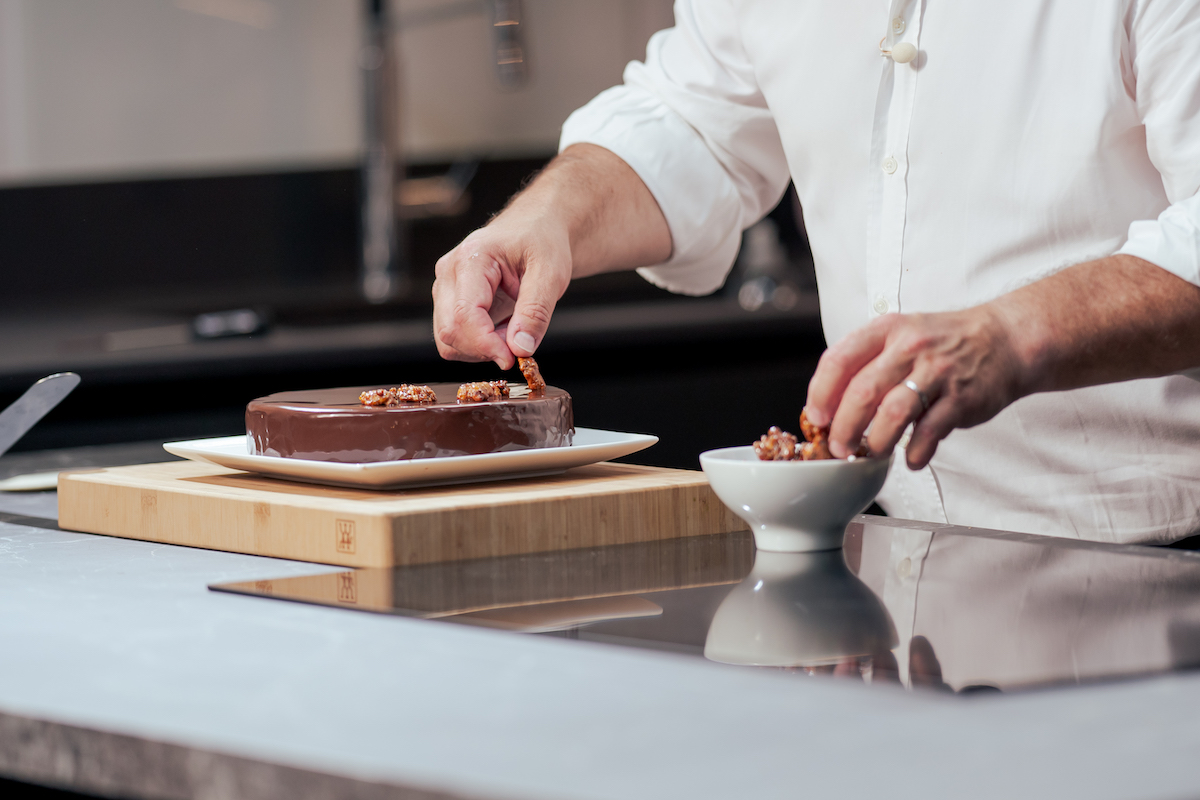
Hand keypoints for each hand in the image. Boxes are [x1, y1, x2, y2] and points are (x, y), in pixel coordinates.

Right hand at [431, 144, 671, 370]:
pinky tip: (503, 329)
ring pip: (447, 339)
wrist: (536, 228)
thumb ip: (536, 311)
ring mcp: (445, 287)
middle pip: (449, 331)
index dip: (486, 345)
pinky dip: (479, 345)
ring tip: (514, 329)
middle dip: (484, 349)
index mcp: (472, 259)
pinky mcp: (449, 301)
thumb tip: (520, 349)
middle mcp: (449, 273)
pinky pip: (455, 337)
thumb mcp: (551, 273)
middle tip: (519, 345)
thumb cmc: (543, 242)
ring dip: (482, 348)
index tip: (513, 358)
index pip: (464, 315)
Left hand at [804, 307, 1023, 468]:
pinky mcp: (961, 398)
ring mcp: (937, 372)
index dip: (820, 394)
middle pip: (862, 392)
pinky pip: (929, 432)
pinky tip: (911, 459)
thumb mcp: (900, 336)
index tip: (816, 418)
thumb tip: (829, 407)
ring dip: (875, 442)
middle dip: (843, 428)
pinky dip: (915, 452)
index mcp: (886, 330)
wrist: (1004, 340)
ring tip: (871, 453)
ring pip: (892, 414)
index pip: (838, 360)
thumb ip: (866, 363)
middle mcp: (909, 347)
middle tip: (839, 447)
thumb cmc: (942, 344)